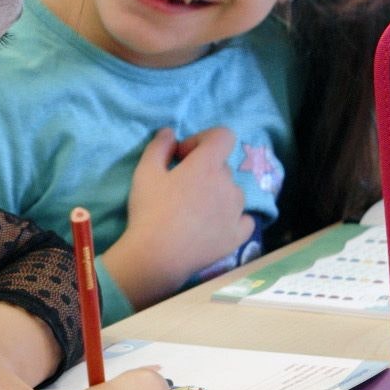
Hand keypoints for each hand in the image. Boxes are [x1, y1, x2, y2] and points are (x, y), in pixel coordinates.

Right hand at [103, 126, 251, 307]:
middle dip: (204, 170)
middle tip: (181, 186)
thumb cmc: (150, 210)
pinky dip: (233, 218)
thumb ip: (159, 146)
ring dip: (218, 194)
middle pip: (222, 166)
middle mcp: (229, 184)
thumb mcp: (145, 171)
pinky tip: (214, 225)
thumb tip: (170, 133)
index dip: (204, 139)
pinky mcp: (238, 235)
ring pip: (232, 192)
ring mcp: (237, 211)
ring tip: (195, 211)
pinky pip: (244, 219)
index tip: (184, 155)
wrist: (157, 256)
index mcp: (208, 165)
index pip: (223, 136)